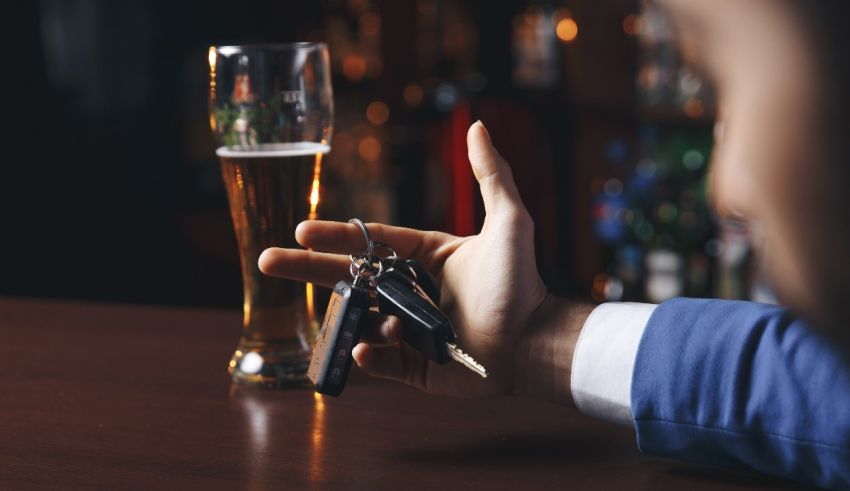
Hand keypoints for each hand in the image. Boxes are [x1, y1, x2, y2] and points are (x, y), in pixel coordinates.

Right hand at [259, 122, 591, 402]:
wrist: (534, 344)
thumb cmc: (522, 284)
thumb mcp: (509, 222)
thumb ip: (491, 175)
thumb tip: (476, 125)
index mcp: (426, 258)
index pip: (371, 242)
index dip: (336, 235)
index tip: (301, 229)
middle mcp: (413, 292)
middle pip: (350, 278)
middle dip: (307, 270)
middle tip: (266, 261)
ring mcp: (409, 330)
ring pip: (361, 320)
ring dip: (349, 317)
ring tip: (359, 317)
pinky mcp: (414, 367)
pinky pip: (379, 362)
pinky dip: (367, 357)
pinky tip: (364, 349)